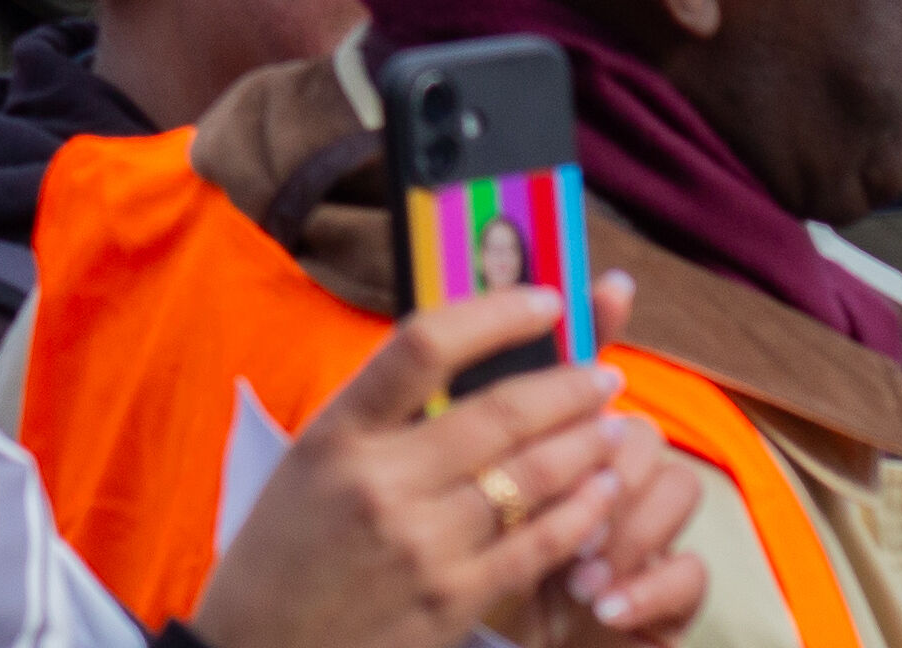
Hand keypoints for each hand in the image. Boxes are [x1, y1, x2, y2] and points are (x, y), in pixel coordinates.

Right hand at [193, 278, 705, 647]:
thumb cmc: (285, 548)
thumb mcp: (311, 463)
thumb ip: (380, 420)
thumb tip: (469, 366)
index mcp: (336, 434)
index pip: (423, 346)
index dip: (495, 315)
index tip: (544, 301)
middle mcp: (380, 482)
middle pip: (499, 413)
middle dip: (568, 387)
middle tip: (606, 371)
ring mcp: (420, 545)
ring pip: (531, 479)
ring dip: (587, 446)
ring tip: (617, 427)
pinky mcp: (451, 601)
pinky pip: (535, 546)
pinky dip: (579, 514)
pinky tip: (602, 493)